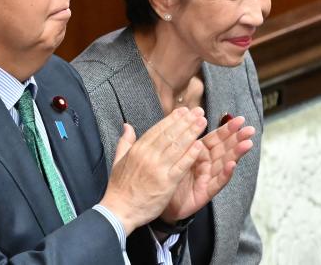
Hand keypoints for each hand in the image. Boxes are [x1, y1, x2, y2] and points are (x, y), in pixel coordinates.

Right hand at [99, 107, 206, 234]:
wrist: (119, 210)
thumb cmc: (119, 187)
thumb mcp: (118, 160)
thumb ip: (125, 142)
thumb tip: (127, 126)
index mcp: (137, 149)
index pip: (158, 129)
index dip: (172, 119)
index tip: (183, 111)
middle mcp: (148, 156)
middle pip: (170, 134)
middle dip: (186, 121)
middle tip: (198, 111)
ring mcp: (158, 169)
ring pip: (177, 146)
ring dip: (191, 133)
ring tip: (202, 123)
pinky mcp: (166, 183)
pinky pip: (181, 166)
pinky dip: (191, 155)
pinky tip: (200, 146)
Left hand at [160, 115, 254, 221]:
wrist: (159, 200)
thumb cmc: (168, 174)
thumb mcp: (177, 153)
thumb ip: (187, 138)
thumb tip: (194, 116)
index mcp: (199, 152)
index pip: (216, 138)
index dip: (227, 129)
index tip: (240, 119)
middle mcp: (207, 164)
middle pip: (224, 149)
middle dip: (238, 139)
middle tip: (251, 130)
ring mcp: (208, 178)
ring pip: (225, 163)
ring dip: (236, 154)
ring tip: (247, 144)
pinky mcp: (206, 192)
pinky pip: (217, 182)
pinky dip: (225, 174)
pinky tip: (232, 165)